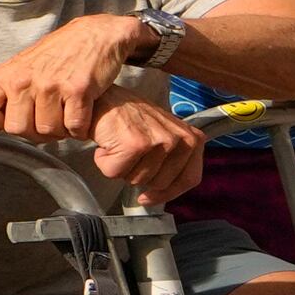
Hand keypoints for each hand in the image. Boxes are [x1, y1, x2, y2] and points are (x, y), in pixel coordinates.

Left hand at [0, 14, 150, 141]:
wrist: (95, 35)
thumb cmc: (56, 54)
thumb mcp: (21, 66)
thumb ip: (8, 90)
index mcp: (4, 75)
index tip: (15, 119)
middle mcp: (22, 80)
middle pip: (17, 129)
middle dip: (34, 133)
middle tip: (48, 123)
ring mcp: (50, 85)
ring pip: (48, 130)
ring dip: (60, 130)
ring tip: (66, 116)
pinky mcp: (77, 90)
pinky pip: (74, 126)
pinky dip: (80, 128)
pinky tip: (82, 114)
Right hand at [91, 98, 205, 206]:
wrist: (102, 97)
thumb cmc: (128, 116)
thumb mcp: (163, 134)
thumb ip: (173, 158)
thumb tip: (163, 190)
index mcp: (192, 138)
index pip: (190, 179)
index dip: (168, 194)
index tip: (148, 197)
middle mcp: (180, 139)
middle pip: (160, 183)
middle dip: (138, 175)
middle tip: (128, 155)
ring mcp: (159, 142)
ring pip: (136, 180)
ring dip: (120, 168)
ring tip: (117, 146)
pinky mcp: (135, 145)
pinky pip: (115, 173)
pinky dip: (104, 163)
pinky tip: (106, 146)